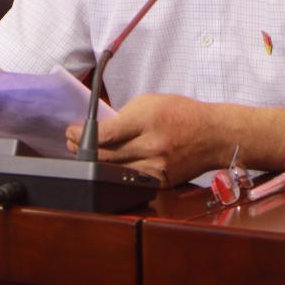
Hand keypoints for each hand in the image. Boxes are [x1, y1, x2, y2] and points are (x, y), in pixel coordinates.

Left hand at [65, 93, 224, 186]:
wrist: (214, 135)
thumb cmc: (182, 114)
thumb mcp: (151, 102)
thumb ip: (124, 115)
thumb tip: (99, 129)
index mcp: (148, 120)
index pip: (105, 133)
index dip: (81, 134)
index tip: (70, 131)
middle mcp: (152, 146)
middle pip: (105, 155)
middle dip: (82, 148)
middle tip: (71, 142)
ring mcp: (156, 168)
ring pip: (113, 170)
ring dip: (95, 162)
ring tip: (86, 153)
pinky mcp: (160, 182)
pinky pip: (130, 179)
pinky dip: (116, 172)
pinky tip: (109, 165)